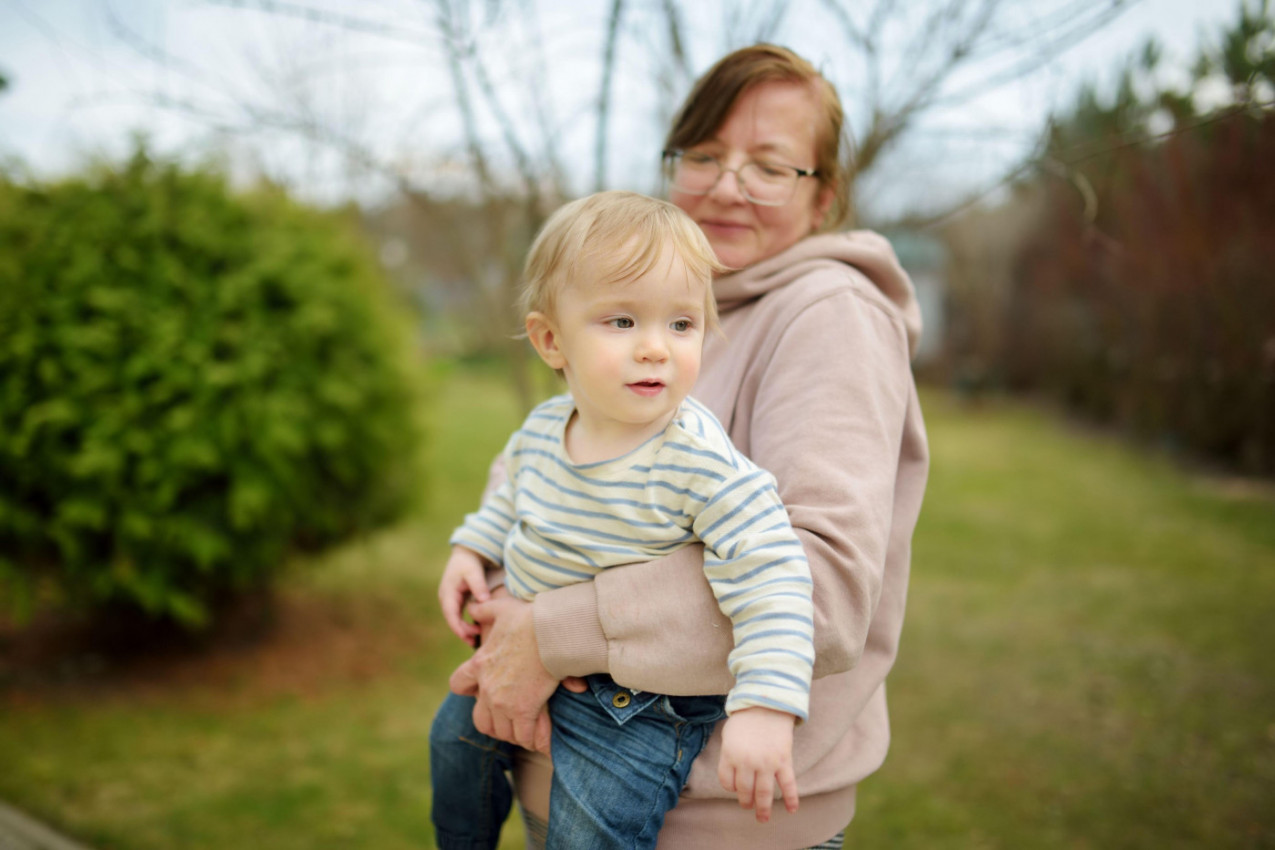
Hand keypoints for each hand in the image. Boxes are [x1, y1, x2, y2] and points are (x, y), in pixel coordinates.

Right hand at [438, 546, 489, 645]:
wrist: (466, 553)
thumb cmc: (469, 562)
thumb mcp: (473, 571)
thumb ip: (478, 585)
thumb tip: (483, 601)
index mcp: (447, 593)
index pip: (451, 614)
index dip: (459, 627)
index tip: (470, 636)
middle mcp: (447, 598)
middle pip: (452, 620)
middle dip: (462, 632)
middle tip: (475, 642)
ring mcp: (451, 600)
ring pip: (456, 619)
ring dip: (464, 630)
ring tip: (476, 641)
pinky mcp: (458, 600)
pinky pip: (460, 615)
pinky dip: (466, 623)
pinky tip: (477, 630)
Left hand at [448, 595, 557, 752]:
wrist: (550, 632)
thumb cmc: (528, 619)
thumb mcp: (500, 609)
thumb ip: (484, 610)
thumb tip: (472, 606)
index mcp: (479, 665)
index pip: (458, 685)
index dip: (467, 690)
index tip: (480, 691)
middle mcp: (486, 688)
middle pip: (480, 719)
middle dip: (494, 724)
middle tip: (508, 721)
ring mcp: (503, 702)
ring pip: (502, 731)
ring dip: (514, 733)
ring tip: (526, 733)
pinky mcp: (524, 710)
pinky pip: (524, 736)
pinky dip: (533, 739)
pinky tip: (542, 741)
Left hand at [717, 707, 798, 822]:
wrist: (767, 703)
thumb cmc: (746, 718)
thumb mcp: (730, 734)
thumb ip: (730, 754)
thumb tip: (733, 773)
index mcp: (730, 754)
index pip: (727, 782)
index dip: (730, 787)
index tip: (735, 787)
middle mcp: (747, 761)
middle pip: (744, 790)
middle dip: (746, 801)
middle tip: (748, 806)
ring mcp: (766, 763)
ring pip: (764, 793)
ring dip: (763, 808)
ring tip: (762, 818)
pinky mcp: (783, 760)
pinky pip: (788, 784)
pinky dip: (790, 799)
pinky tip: (791, 810)